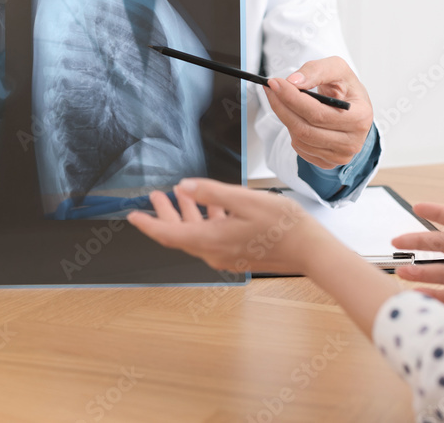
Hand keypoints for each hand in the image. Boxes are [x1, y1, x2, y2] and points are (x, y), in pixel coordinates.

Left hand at [126, 179, 332, 274]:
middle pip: (179, 234)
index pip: (168, 234)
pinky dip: (206, 220)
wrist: (310, 251)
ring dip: (186, 214)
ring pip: (195, 234)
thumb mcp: (245, 200)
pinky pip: (212, 237)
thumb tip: (185, 187)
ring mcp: (226, 255)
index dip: (148, 223)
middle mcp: (214, 252)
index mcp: (211, 240)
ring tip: (178, 195)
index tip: (132, 216)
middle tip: (155, 197)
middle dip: (165, 214)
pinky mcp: (237, 254)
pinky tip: (212, 206)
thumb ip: (212, 193)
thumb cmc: (283, 226)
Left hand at [264, 57, 373, 168]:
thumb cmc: (345, 87)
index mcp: (360, 117)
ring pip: (300, 139)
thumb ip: (316, 70)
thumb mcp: (337, 69)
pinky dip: (292, 130)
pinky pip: (301, 148)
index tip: (275, 83)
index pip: (318, 113)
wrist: (351, 106)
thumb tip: (294, 81)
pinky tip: (295, 116)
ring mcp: (341, 155)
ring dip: (285, 118)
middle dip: (282, 106)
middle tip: (270, 89)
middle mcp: (353, 141)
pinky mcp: (329, 162)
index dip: (292, 98)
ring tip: (283, 100)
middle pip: (305, 128)